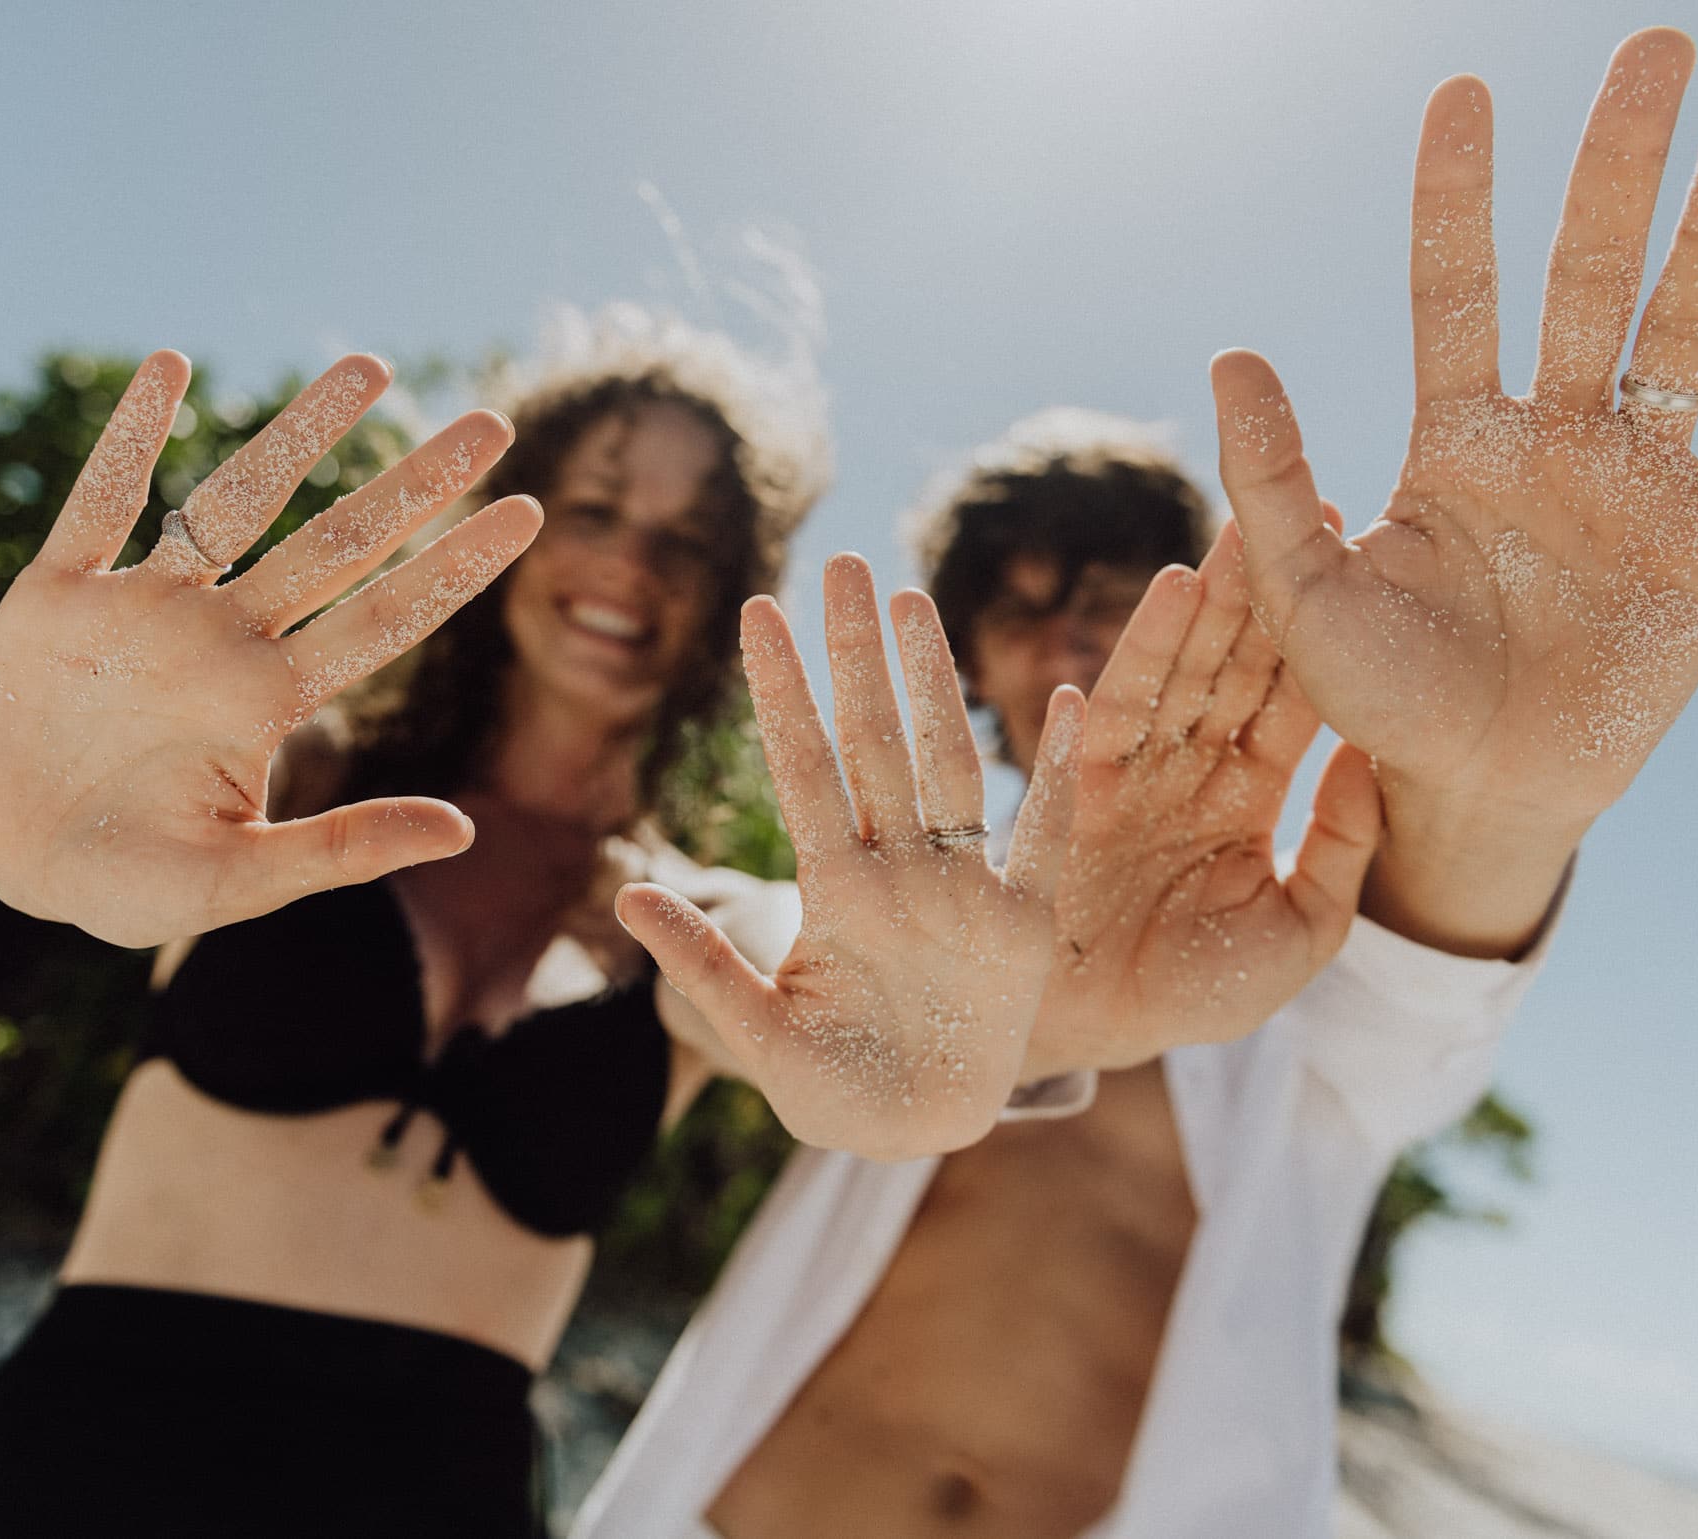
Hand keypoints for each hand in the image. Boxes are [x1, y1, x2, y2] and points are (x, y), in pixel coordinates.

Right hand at [0, 350, 541, 947]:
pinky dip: (128, 436)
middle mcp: (221, 638)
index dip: (454, 568)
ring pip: (234, 501)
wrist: (15, 867)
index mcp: (269, 701)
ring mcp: (143, 608)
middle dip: (414, 483)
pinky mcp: (56, 597)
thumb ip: (343, 850)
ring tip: (372, 365)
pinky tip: (170, 366)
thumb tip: (465, 831)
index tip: (529, 515)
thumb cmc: (133, 885)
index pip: (386, 618)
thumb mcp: (240, 882)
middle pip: (338, 543)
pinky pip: (97, 501)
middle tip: (492, 424)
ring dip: (301, 432)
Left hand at [615, 555, 1067, 1159]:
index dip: (782, 692)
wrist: (912, 1135)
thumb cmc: (832, 1091)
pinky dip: (1058, 774)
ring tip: (911, 599)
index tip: (756, 609)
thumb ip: (706, 969)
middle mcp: (899, 874)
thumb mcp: (758, 1039)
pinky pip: (1046, 837)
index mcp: (835, 894)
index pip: (802, 770)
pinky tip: (1071, 699)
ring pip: (947, 765)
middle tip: (841, 561)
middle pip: (875, 743)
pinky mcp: (1024, 928)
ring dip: (932, 683)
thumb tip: (626, 896)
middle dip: (856, 655)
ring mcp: (963, 892)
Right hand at [1024, 525, 1382, 1076]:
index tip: (1365, 568)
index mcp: (1246, 795)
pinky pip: (1118, 704)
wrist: (1095, 1028)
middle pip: (1238, 664)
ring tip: (1249, 532)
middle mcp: (1190, 767)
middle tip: (1314, 510)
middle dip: (1273, 592)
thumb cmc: (1195, 992)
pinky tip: (1172, 592)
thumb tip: (1369, 763)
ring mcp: (1134, 769)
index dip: (1327, 640)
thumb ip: (1342, 854)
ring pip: (1184, 667)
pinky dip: (1143, 648)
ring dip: (1215, 601)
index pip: (1292, 702)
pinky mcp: (1081, 779)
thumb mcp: (1300, 933)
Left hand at [1212, 28, 1697, 946]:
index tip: (1465, 93)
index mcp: (1453, 439)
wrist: (1479, 793)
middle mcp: (1551, 434)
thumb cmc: (1382, 700)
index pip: (1456, 288)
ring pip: (1686, 327)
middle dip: (1615, 167)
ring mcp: (1638, 476)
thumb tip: (1230, 353)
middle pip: (1589, 274)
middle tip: (1652, 48)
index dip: (1459, 195)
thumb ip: (1273, 481)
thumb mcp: (1306, 596)